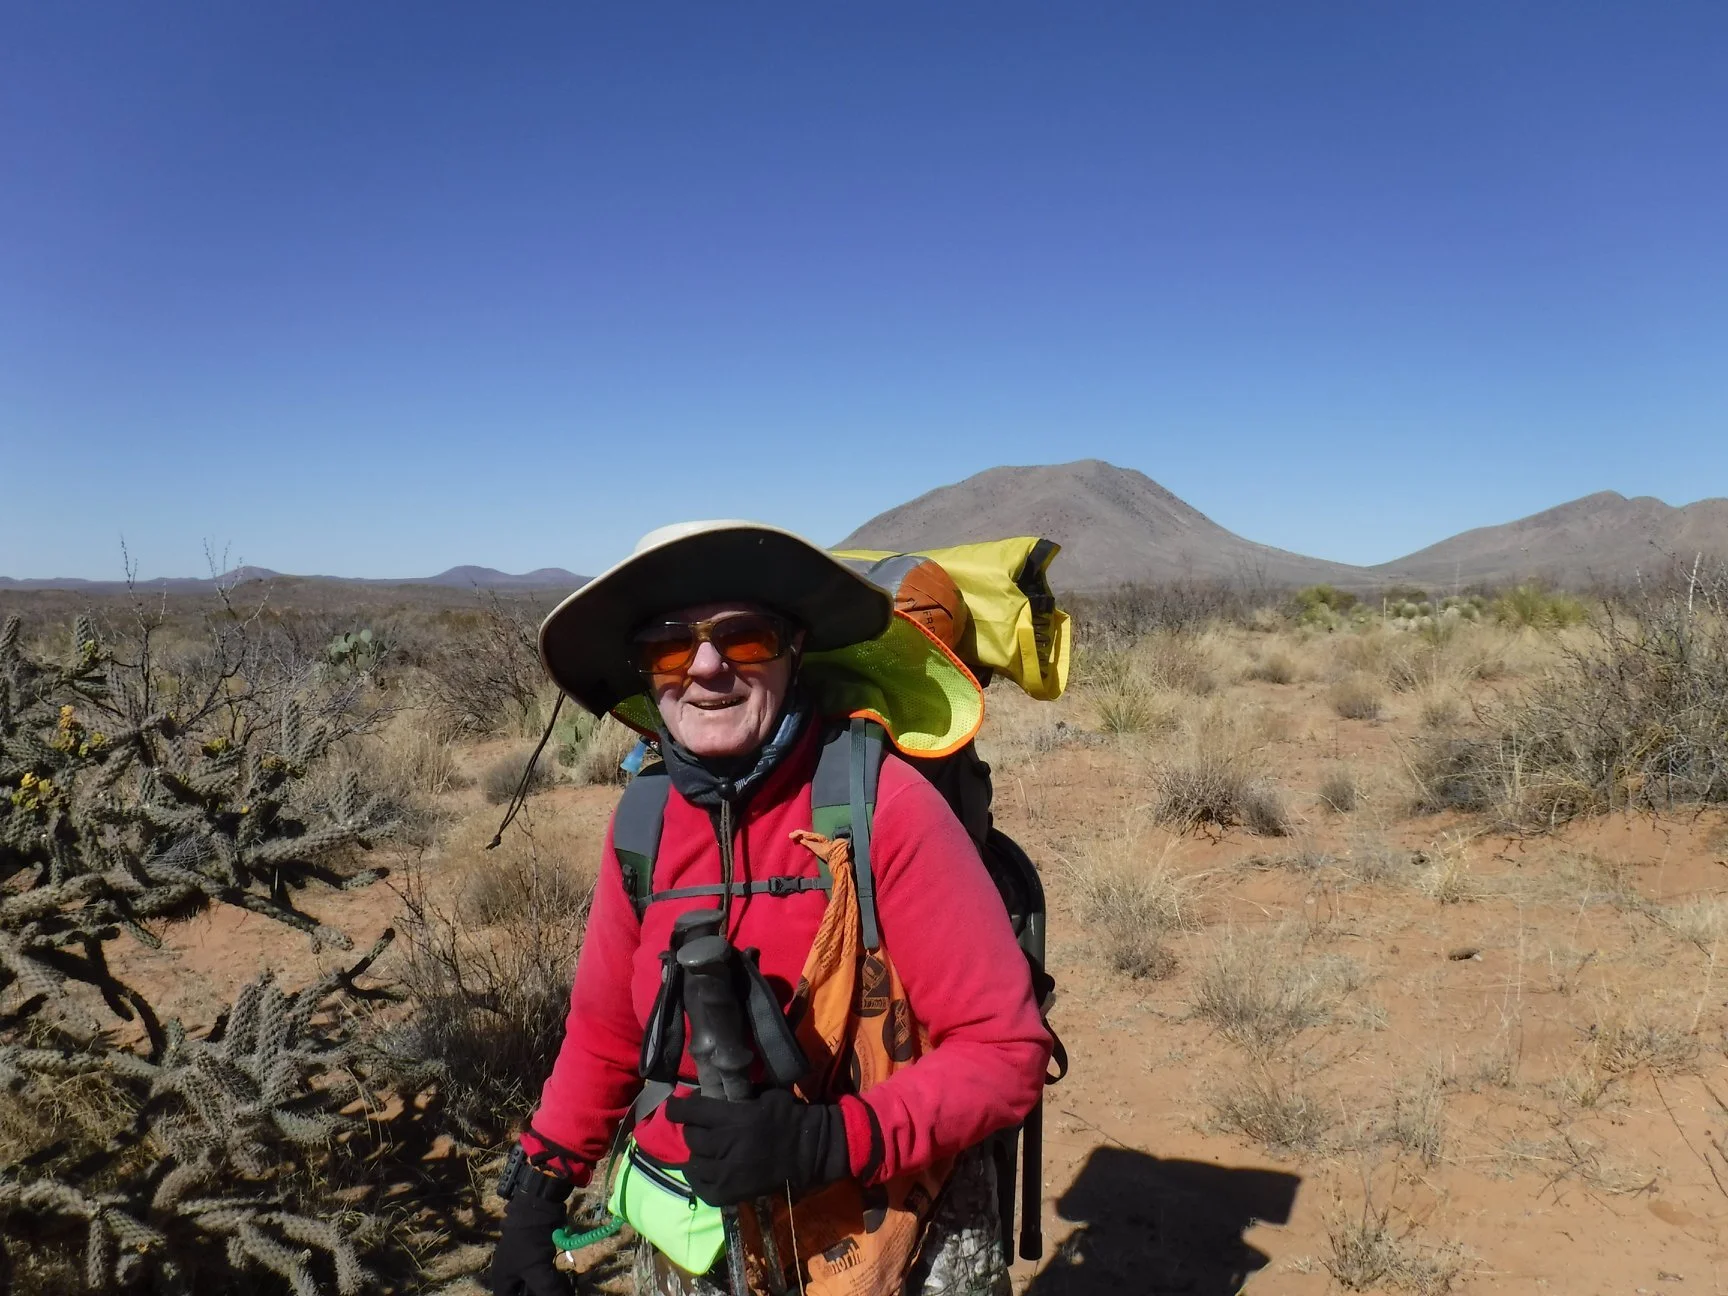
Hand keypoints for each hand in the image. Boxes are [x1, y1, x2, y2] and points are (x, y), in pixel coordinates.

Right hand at [490, 1191, 576, 1295]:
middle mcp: (506, 1273)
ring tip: (559, 1287)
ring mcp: (518, 1262)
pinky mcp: (530, 1253)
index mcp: (501, 1279)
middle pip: (521, 1292)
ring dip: (544, 1287)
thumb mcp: (538, 1269)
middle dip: (538, 1293)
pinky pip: (537, 1272)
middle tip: (554, 1292)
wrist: (536, 1206)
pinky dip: (548, 1277)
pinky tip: (559, 1278)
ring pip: (531, 1283)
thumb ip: (547, 1289)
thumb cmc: (530, 1241)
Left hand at [666, 1088, 848, 1206]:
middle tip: (701, 1127)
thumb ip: (737, 1095)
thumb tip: (711, 1092)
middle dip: (693, 1129)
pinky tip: (705, 1171)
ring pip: (694, 1162)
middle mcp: (726, 1145)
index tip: (675, 1106)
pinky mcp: (731, 1193)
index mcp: (734, 1118)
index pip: (690, 1112)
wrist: (809, 1150)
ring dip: (698, 1154)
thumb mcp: (764, 1096)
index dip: (677, 1108)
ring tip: (706, 1150)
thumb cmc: (789, 1117)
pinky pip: (701, 1188)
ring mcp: (727, 1173)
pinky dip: (699, 1179)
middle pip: (691, 1137)